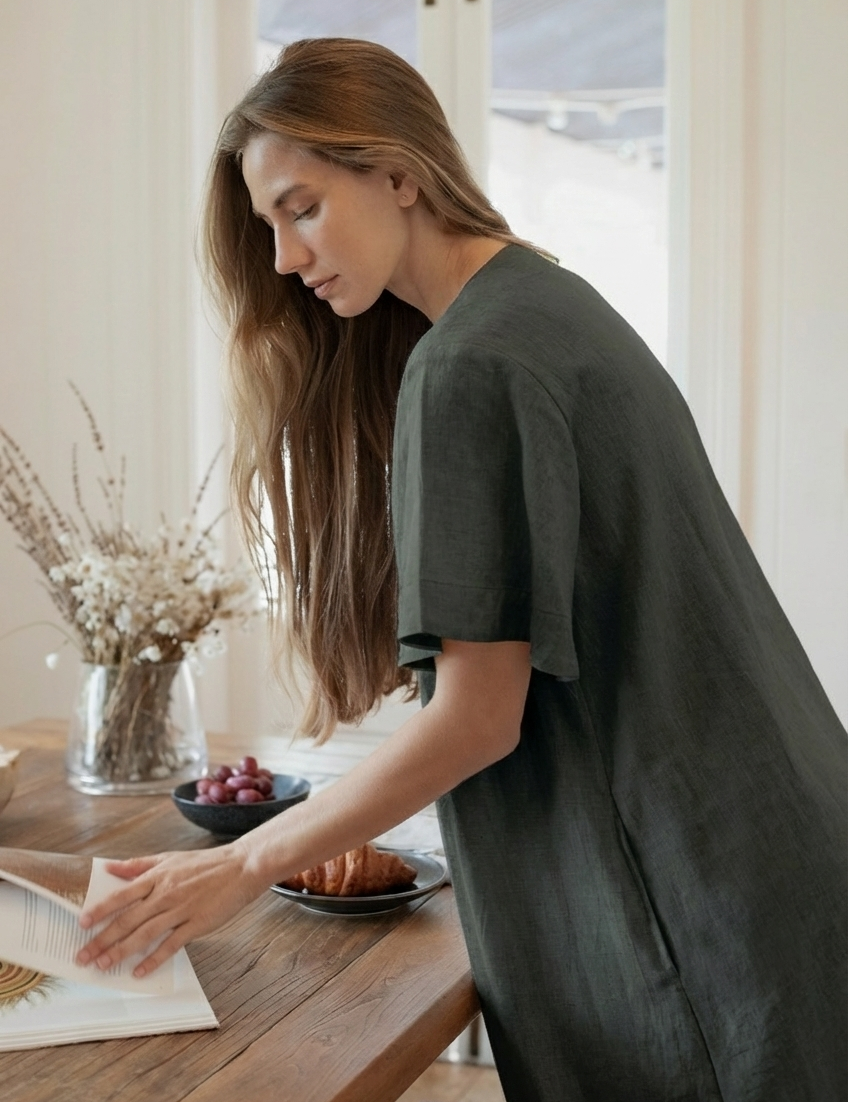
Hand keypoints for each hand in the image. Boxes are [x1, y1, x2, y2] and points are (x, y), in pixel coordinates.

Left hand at [75, 843, 265, 976]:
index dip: (100, 910)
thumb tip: (110, 868)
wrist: (242, 867)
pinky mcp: (197, 924)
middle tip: (84, 956)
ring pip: (145, 934)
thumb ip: (138, 865)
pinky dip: (153, 959)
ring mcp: (181, 910)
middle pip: (128, 919)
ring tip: (104, 965)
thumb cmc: (206, 863)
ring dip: (121, 952)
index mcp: (157, 876)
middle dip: (102, 939)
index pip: (121, 895)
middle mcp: (165, 894)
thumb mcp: (170, 857)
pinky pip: (170, 945)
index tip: (82, 924)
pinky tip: (139, 971)